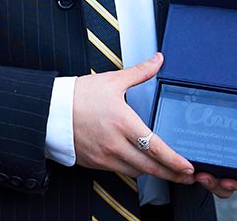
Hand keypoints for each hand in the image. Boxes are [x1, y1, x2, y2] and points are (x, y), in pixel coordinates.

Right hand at [72, 53, 193, 183]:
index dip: (175, 161)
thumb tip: (157, 60)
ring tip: (167, 170)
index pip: (155, 148)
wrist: (49, 110)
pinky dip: (134, 169)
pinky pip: (122, 171)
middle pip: (151, 167)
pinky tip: (140, 163)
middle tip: (187, 175)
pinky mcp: (96, 163)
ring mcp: (105, 156)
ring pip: (138, 172)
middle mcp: (115, 143)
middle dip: (173, 174)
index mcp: (122, 123)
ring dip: (154, 172)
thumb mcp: (111, 80)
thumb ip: (139, 72)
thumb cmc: (77, 96)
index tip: (188, 166)